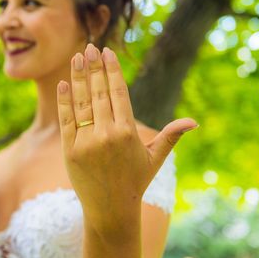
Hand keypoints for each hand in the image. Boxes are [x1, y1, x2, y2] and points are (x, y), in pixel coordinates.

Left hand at [56, 44, 196, 234]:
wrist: (110, 210)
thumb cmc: (135, 182)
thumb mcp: (154, 159)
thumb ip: (170, 136)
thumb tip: (193, 122)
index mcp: (128, 132)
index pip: (118, 93)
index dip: (112, 71)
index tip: (107, 53)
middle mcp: (107, 134)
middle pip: (99, 92)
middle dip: (94, 68)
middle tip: (89, 47)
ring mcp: (86, 142)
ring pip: (81, 102)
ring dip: (78, 78)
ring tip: (76, 58)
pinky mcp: (69, 150)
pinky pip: (66, 120)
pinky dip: (65, 101)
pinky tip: (64, 84)